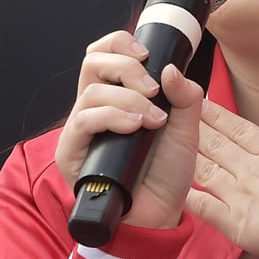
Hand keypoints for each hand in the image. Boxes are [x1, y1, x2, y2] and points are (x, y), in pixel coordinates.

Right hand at [54, 31, 207, 230]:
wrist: (160, 214)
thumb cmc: (167, 173)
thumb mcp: (187, 129)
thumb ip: (186, 96)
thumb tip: (170, 66)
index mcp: (117, 96)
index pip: (103, 54)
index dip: (119, 43)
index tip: (146, 54)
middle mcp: (95, 108)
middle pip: (92, 63)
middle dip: (125, 67)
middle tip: (153, 88)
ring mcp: (82, 130)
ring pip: (90, 92)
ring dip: (127, 98)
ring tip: (153, 120)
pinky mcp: (71, 153)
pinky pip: (82, 121)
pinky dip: (112, 117)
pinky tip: (136, 126)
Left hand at [186, 80, 258, 257]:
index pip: (240, 130)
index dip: (218, 116)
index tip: (200, 101)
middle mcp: (253, 171)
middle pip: (219, 147)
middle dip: (196, 130)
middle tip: (173, 114)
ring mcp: (242, 198)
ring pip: (208, 172)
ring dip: (190, 158)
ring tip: (170, 144)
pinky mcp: (237, 225)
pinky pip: (207, 210)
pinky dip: (192, 199)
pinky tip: (177, 189)